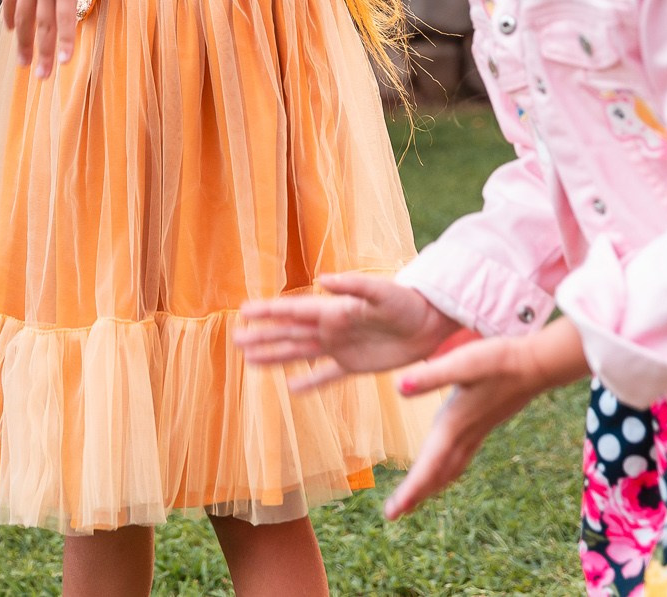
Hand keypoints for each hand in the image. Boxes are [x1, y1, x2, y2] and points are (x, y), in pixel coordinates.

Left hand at [1, 0, 95, 78]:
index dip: (11, 16)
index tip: (11, 31)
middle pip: (25, 21)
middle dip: (25, 46)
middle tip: (24, 67)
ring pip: (43, 27)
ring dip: (44, 53)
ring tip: (43, 75)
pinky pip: (64, 22)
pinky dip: (64, 43)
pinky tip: (65, 61)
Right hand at [236, 273, 458, 392]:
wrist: (431, 321)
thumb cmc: (407, 302)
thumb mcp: (381, 292)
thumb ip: (354, 286)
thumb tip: (324, 279)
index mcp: (332, 310)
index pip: (293, 310)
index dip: (268, 312)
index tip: (243, 311)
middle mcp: (331, 328)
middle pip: (289, 333)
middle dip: (263, 336)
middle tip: (235, 339)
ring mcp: (341, 347)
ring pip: (300, 353)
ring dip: (276, 356)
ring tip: (250, 361)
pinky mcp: (356, 365)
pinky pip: (327, 376)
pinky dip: (309, 382)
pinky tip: (292, 388)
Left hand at [379, 319, 588, 519]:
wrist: (537, 364)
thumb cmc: (499, 361)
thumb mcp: (463, 363)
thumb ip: (431, 376)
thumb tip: (399, 387)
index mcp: (453, 425)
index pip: (428, 467)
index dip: (410, 491)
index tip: (392, 513)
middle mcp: (464, 434)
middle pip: (436, 474)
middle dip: (415, 495)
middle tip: (393, 514)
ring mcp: (475, 432)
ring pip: (449, 468)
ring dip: (430, 485)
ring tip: (413, 498)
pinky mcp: (482, 424)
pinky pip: (459, 458)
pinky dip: (446, 470)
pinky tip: (443, 466)